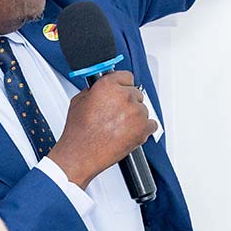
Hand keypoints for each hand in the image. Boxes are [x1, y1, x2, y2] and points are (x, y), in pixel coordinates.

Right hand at [48, 72, 156, 188]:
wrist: (82, 154)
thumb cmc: (79, 132)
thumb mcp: (79, 100)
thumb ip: (94, 90)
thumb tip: (100, 88)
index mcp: (109, 85)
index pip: (126, 76)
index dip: (122, 85)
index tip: (121, 90)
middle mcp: (124, 96)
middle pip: (136, 93)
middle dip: (128, 102)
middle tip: (117, 113)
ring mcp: (136, 112)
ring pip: (143, 108)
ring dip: (135, 115)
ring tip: (120, 126)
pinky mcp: (143, 128)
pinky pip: (152, 124)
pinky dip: (144, 129)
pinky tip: (131, 132)